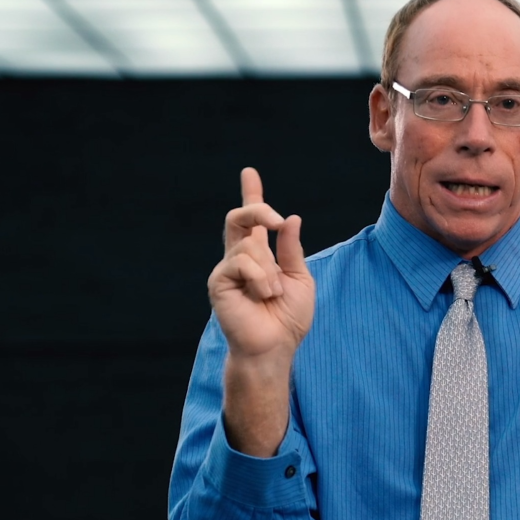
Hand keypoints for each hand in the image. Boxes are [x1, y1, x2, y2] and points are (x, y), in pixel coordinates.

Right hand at [208, 168, 314, 359]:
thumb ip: (291, 249)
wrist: (275, 347)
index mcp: (261, 256)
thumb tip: (291, 218)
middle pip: (240, 217)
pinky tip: (263, 295)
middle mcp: (241, 258)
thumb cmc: (288, 318)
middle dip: (257, 209)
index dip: (252, 195)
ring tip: (273, 294)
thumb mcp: (299, 278)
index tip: (249, 172)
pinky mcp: (219, 282)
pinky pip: (241, 263)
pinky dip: (260, 278)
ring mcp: (228, 269)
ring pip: (249, 246)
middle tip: (274, 220)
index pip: (253, 221)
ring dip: (270, 271)